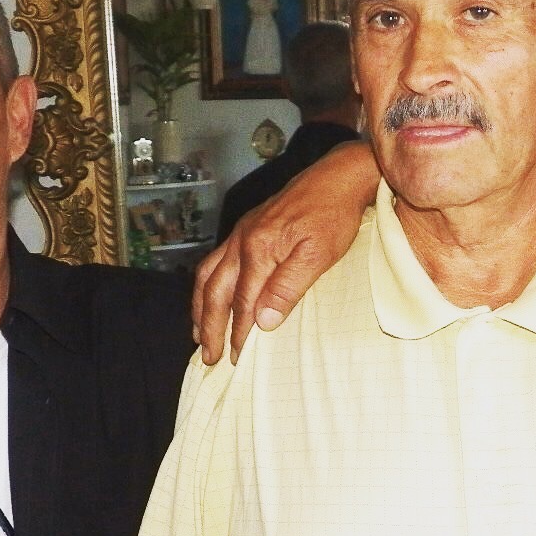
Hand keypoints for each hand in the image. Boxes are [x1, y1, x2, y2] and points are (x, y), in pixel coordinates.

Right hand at [192, 140, 379, 364]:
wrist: (336, 177)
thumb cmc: (332, 216)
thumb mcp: (318, 256)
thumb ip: (288, 287)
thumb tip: (262, 320)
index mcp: (258, 250)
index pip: (242, 303)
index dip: (237, 333)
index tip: (235, 358)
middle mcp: (241, 241)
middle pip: (216, 292)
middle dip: (209, 327)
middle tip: (208, 356)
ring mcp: (241, 234)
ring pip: (209, 276)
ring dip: (201, 308)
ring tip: (199, 332)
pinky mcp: (246, 228)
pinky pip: (215, 262)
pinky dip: (207, 285)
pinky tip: (211, 296)